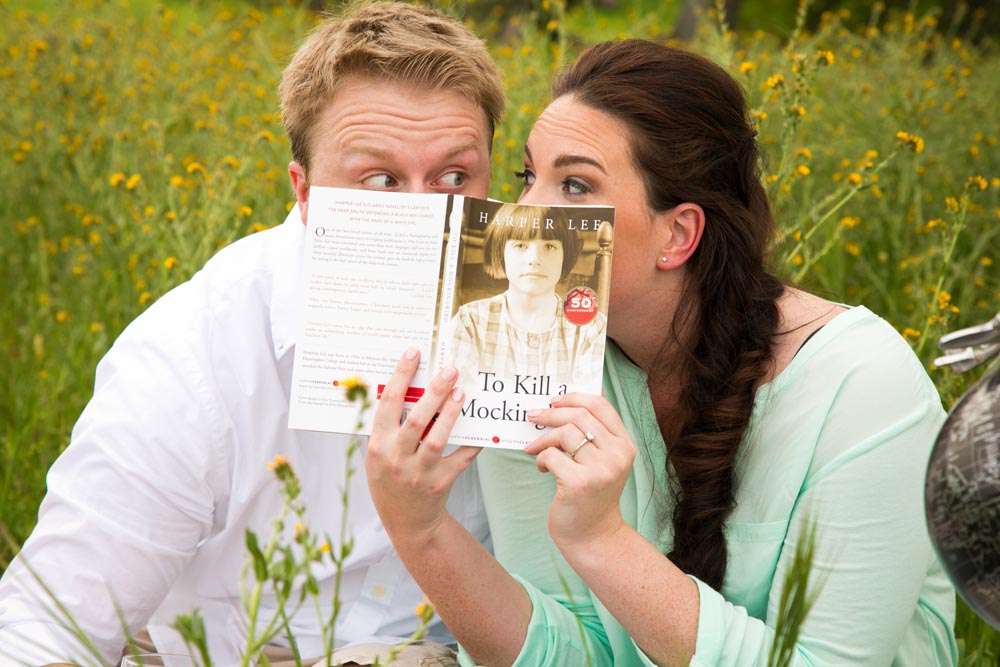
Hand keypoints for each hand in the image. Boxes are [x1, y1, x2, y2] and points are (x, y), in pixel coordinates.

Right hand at [365, 348, 480, 548]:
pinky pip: (460, 459)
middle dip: (434, 391)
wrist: (406, 522)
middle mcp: (396, 458)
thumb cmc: (390, 479)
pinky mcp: (440, 484)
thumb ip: (389, 427)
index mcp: (378, 445)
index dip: (400, 375)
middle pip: (416, 419)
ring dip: (451, 413)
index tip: (414, 353)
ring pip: (437, 438)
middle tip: (450, 369)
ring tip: (462, 392)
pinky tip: (482, 428)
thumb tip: (408, 388)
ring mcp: (418, 473)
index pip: (387, 403)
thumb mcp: (379, 454)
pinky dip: (472, 444)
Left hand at [525, 393, 634, 552]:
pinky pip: (551, 455)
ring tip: (535, 450)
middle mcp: (617, 455)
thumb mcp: (603, 461)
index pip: (601, 406)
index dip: (574, 397)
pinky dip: (541, 459)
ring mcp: (600, 470)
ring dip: (543, 439)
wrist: (593, 535)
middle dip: (551, 413)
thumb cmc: (592, 495)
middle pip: (579, 415)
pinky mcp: (578, 483)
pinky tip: (543, 469)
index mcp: (625, 445)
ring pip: (564, 433)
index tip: (554, 400)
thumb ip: (595, 433)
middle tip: (533, 416)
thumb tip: (575, 398)